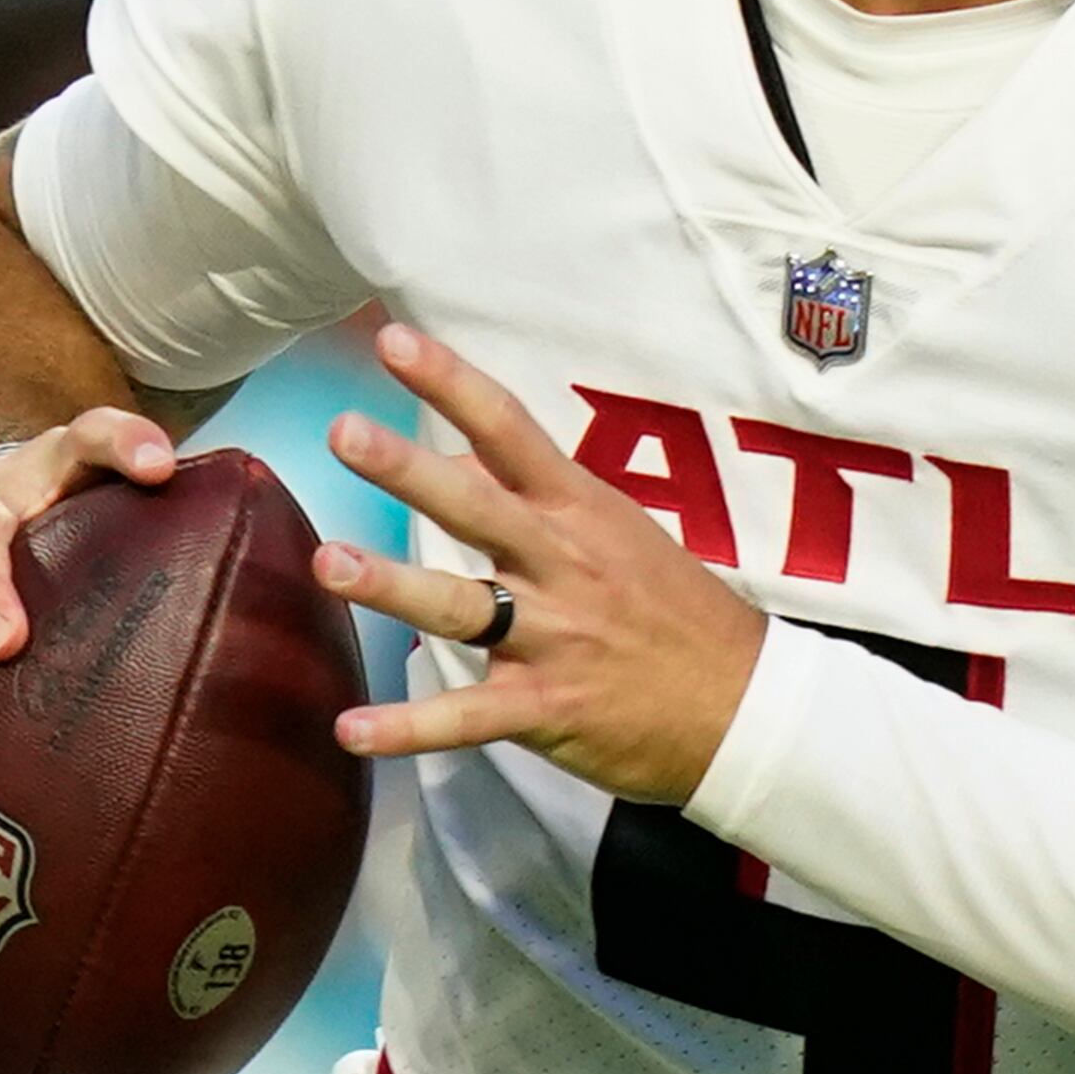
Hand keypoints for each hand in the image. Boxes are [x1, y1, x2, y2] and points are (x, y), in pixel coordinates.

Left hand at [320, 323, 762, 804]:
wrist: (746, 708)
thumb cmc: (674, 616)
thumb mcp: (619, 536)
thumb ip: (536, 503)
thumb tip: (460, 462)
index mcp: (579, 512)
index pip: (508, 432)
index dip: (450, 383)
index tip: (392, 341)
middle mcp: (560, 564)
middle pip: (474, 507)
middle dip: (408, 469)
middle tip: (344, 433)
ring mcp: (553, 637)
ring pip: (459, 605)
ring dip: (391, 584)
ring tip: (329, 562)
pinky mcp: (547, 707)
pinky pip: (467, 719)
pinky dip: (407, 729)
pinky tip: (349, 731)